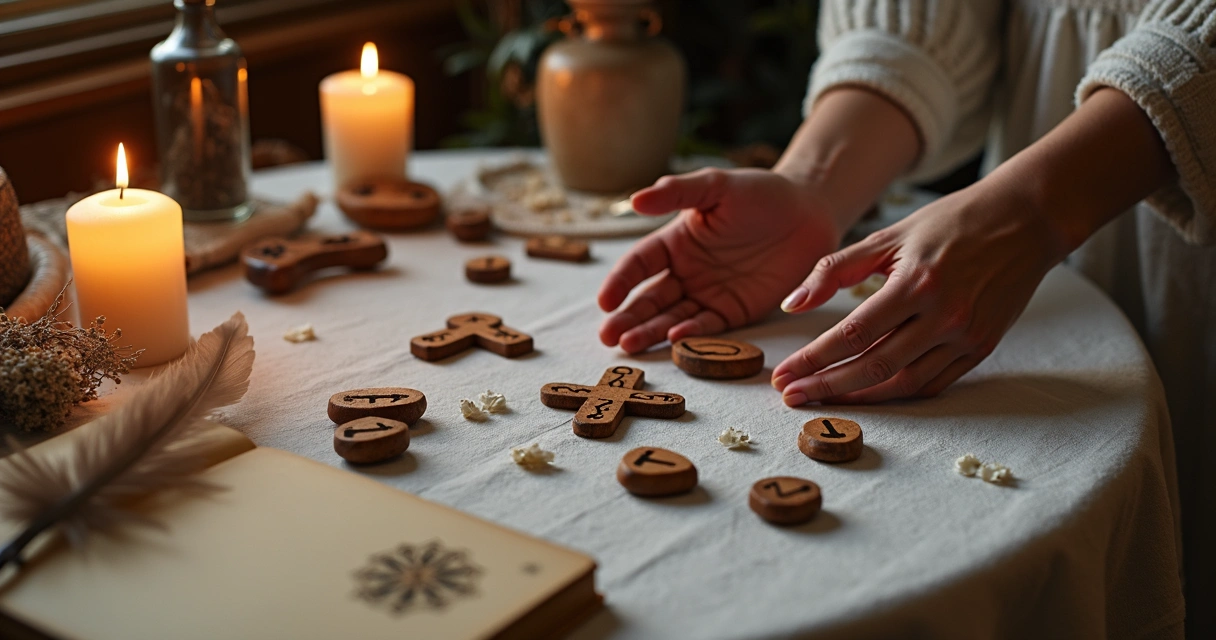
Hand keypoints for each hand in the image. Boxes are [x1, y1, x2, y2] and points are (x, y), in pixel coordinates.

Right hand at [598, 167, 843, 352]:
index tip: (606, 301)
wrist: (810, 211)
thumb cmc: (761, 192)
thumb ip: (678, 192)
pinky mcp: (735, 312)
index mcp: (675, 242)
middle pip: (649, 298)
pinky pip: (709, 327)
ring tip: (630, 344)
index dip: (621, 283)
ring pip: (672, 317)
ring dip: (650, 332)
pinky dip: (691, 334)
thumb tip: (635, 201)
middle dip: (628, 318)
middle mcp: (686, 272)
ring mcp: (709, 294)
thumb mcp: (717, 186)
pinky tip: (675, 339)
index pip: (638, 265)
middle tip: (608, 337)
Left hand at [771, 184, 1068, 404]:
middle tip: (792, 397)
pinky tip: (867, 394)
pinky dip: (897, 392)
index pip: (851, 334)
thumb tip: (790, 304)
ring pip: (903, 383)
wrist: (1026, 220)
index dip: (812, 360)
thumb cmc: (951, 222)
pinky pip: (933, 383)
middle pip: (874, 367)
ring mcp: (966, 337)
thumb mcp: (888, 235)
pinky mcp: (982, 348)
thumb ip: (834, 269)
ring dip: (859, 397)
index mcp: (916, 283)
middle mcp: (944, 316)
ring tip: (823, 399)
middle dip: (827, 387)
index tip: (783, 376)